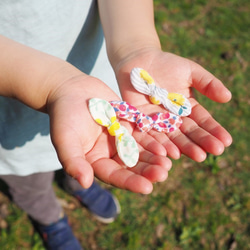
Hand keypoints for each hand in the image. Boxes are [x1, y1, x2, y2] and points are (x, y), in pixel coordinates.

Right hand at [47, 74, 170, 193]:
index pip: (114, 176)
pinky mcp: (128, 125)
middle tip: (163, 174)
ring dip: (154, 158)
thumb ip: (73, 161)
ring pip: (140, 151)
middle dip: (147, 171)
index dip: (130, 182)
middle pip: (131, 166)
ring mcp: (121, 139)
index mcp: (95, 161)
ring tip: (168, 163)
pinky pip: (143, 134)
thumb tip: (85, 183)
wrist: (71, 90)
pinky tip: (165, 146)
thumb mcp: (65, 138)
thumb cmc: (64, 115)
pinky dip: (153, 140)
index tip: (148, 188)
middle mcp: (110, 153)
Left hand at [115, 48, 232, 161]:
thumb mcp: (190, 71)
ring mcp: (157, 121)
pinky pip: (150, 134)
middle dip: (202, 141)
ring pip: (172, 136)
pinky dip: (160, 143)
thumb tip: (227, 97)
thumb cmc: (166, 64)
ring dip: (185, 147)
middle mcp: (173, 118)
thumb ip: (208, 84)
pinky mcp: (140, 121)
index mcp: (187, 107)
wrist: (139, 61)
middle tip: (216, 151)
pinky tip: (171, 152)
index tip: (226, 141)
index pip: (202, 121)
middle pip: (189, 132)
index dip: (214, 131)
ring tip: (198, 155)